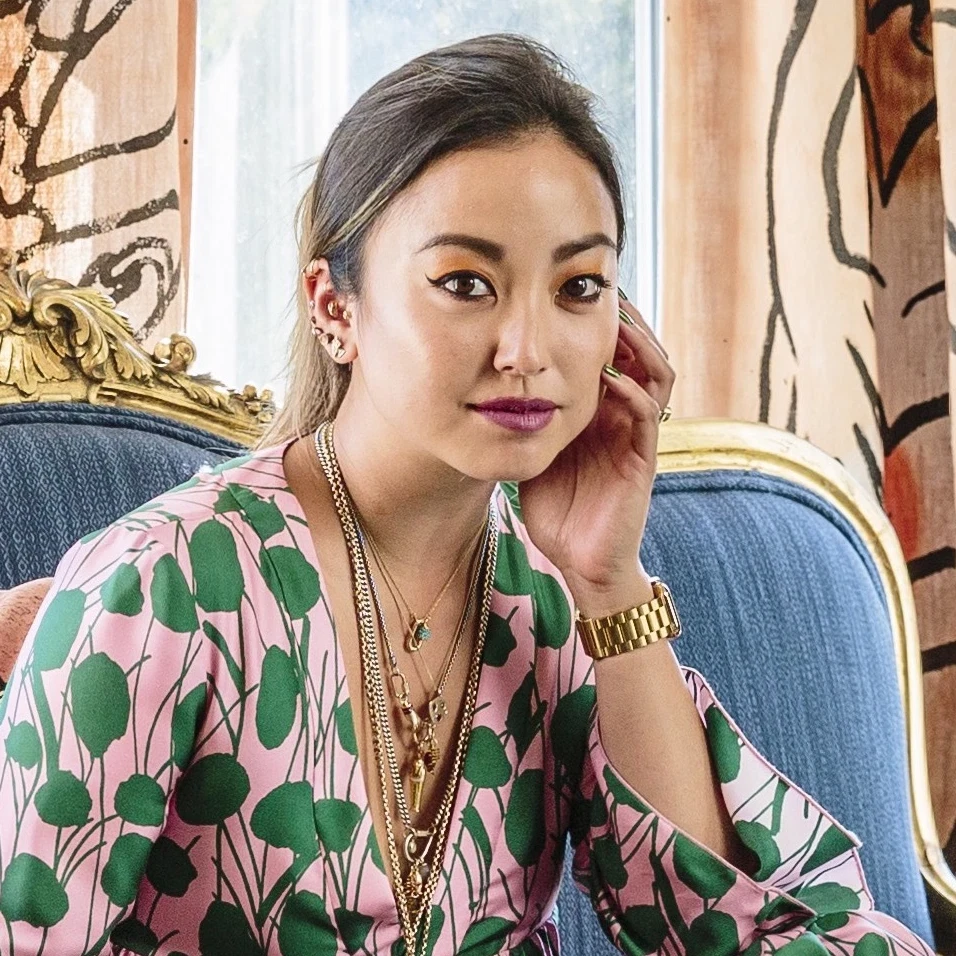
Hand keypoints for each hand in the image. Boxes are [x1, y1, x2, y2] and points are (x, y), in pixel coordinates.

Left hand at [518, 292, 675, 605]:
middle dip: (625, 321)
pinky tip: (611, 377)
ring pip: (655, 374)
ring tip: (615, 321)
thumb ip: (523, 421)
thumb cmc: (556, 512)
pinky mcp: (642, 459)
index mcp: (598, 412)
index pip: (610, 355)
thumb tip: (486, 389)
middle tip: (604, 292)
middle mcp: (622, 417)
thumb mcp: (533, 452)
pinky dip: (632, 391)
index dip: (599, 325)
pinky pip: (646, 415)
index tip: (574, 295)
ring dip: (638, 346)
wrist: (580, 563)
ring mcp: (635, 436)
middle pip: (639, 354)